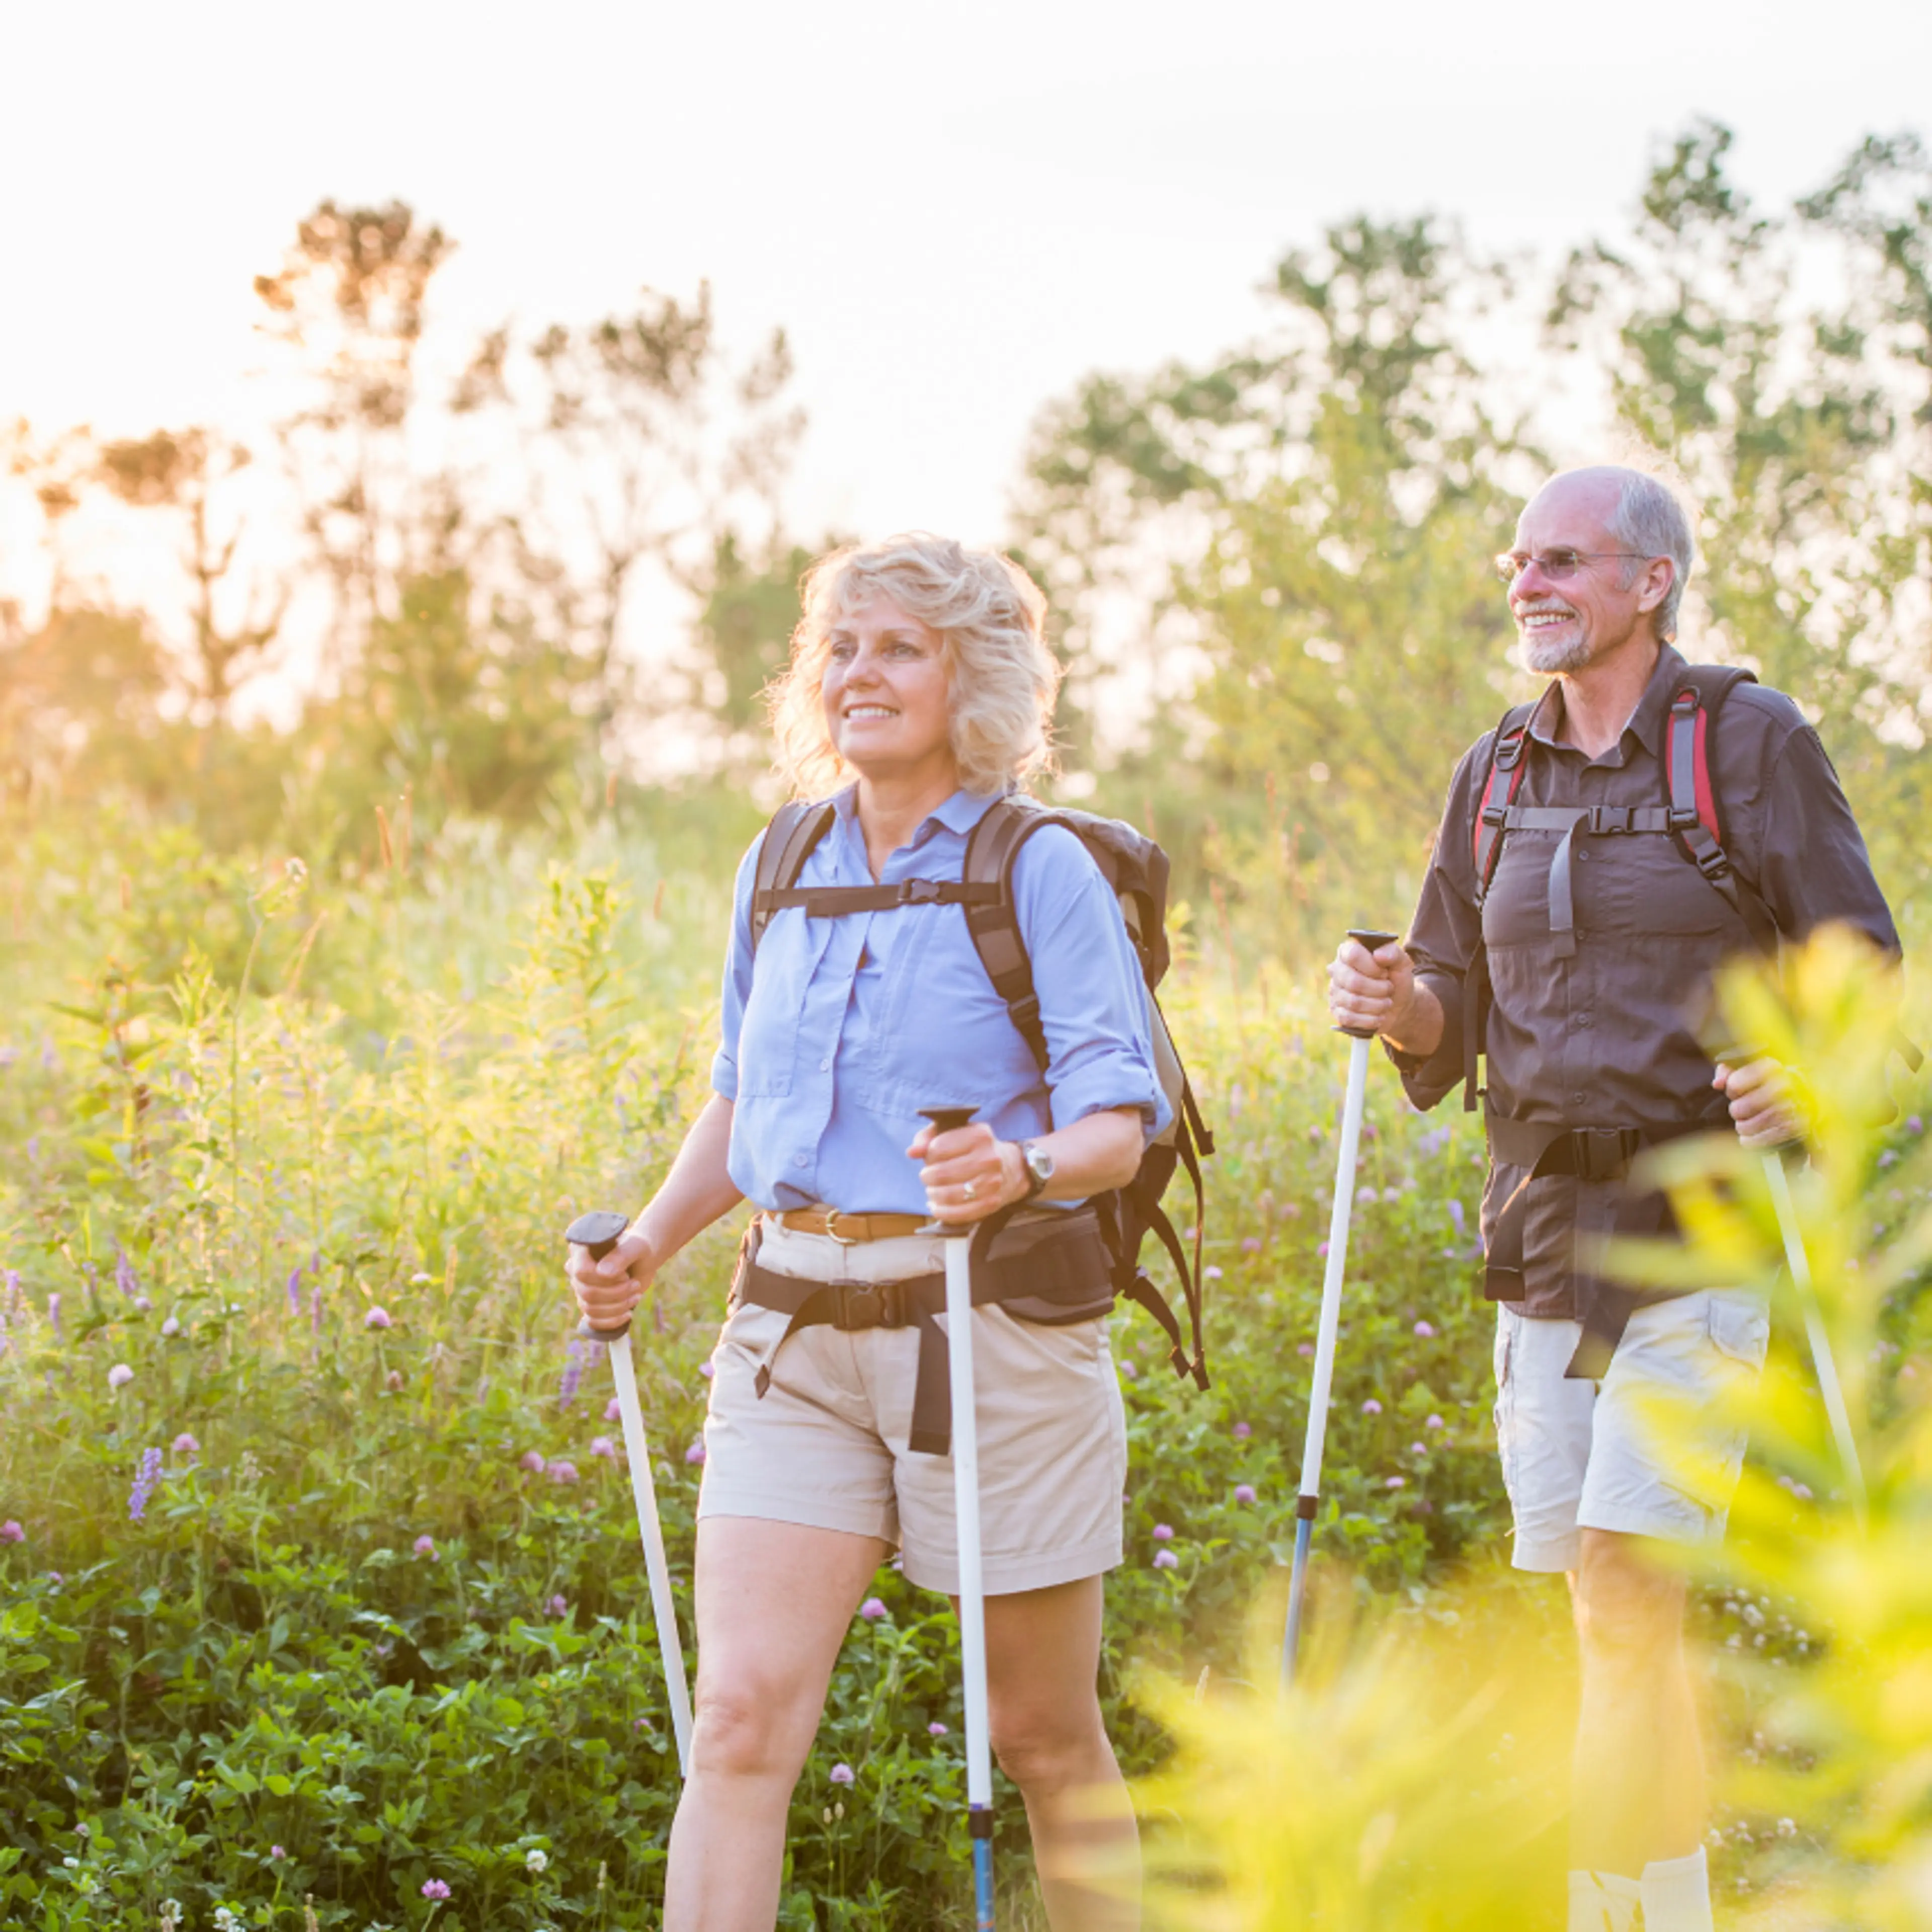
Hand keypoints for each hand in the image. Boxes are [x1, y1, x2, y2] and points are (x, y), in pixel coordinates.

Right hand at [566, 1228, 657, 1331]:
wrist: (643, 1259)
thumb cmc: (638, 1249)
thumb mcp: (635, 1247)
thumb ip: (620, 1256)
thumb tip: (602, 1273)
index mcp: (580, 1250)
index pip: (581, 1271)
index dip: (604, 1279)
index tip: (625, 1275)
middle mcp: (575, 1270)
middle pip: (588, 1293)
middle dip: (616, 1293)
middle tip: (636, 1285)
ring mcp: (581, 1288)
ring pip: (591, 1309)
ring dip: (618, 1306)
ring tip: (637, 1295)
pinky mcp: (590, 1304)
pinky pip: (593, 1321)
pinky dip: (612, 1321)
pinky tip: (628, 1313)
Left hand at [907, 1120, 1024, 1223]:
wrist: (1012, 1167)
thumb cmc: (975, 1148)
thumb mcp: (955, 1133)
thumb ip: (929, 1138)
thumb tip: (912, 1152)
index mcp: (979, 1135)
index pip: (937, 1148)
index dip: (928, 1155)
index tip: (931, 1158)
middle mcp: (988, 1158)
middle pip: (941, 1173)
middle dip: (927, 1177)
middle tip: (927, 1177)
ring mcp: (992, 1183)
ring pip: (948, 1195)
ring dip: (933, 1195)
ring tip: (932, 1191)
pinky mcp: (992, 1203)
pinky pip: (959, 1214)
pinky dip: (942, 1212)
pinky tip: (936, 1207)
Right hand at [1327, 935, 1415, 1039]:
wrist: (1399, 1005)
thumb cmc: (1397, 979)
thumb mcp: (1402, 963)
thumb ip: (1393, 952)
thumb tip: (1378, 955)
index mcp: (1348, 951)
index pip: (1353, 955)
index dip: (1372, 967)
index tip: (1385, 973)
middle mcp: (1336, 970)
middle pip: (1353, 981)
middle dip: (1379, 989)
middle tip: (1389, 989)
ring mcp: (1334, 992)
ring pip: (1353, 1002)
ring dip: (1377, 1005)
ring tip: (1387, 1002)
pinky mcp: (1336, 1011)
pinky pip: (1349, 1018)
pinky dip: (1370, 1020)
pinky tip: (1379, 1017)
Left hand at [1712, 1056, 1805, 1149]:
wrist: (1807, 1098)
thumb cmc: (1769, 1084)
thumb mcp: (1751, 1071)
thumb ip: (1728, 1072)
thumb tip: (1717, 1083)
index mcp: (1771, 1067)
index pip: (1734, 1085)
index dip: (1732, 1090)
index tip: (1738, 1091)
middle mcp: (1783, 1086)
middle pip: (1739, 1108)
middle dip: (1736, 1111)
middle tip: (1743, 1110)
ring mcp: (1789, 1109)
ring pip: (1745, 1127)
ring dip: (1742, 1127)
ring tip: (1748, 1122)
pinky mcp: (1792, 1129)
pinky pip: (1756, 1141)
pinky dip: (1749, 1141)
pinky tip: (1750, 1135)